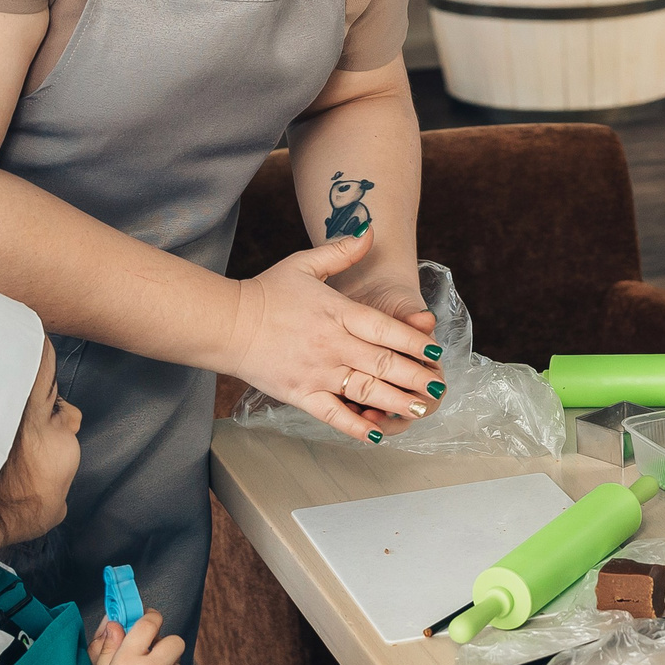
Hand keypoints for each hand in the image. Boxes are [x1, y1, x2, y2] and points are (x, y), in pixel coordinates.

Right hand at [226, 237, 441, 441]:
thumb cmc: (266, 292)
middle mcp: (333, 344)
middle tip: (439, 385)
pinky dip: (356, 426)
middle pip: (383, 363)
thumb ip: (341, 251)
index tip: (433, 350)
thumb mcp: (304, 263)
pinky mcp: (300, 394)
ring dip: (397, 401)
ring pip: (365, 391)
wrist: (225, 323)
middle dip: (416, 376)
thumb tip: (370, 230)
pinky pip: (333, 414)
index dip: (413, 341)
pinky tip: (378, 434)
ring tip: (421, 409)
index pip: (385, 329)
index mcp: (338, 312)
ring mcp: (317, 372)